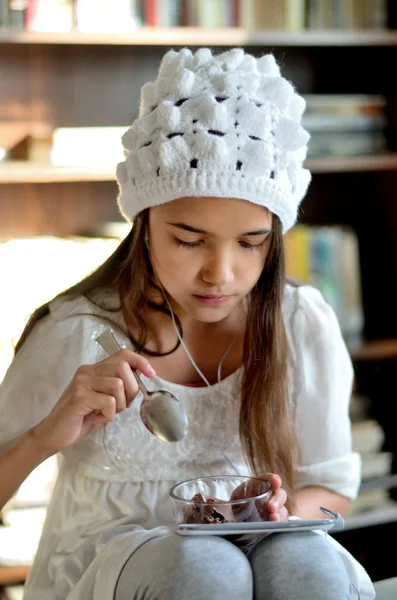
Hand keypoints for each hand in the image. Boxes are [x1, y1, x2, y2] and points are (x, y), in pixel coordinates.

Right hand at [31, 349, 155, 455]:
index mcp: (93, 369)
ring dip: (119, 405)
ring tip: (106, 413)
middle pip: (123, 368)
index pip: (122, 354)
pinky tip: (97, 419)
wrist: (53, 434)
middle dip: (131, 389)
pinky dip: (108, 415)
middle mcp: (87, 371)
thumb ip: (116, 387)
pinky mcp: (79, 397)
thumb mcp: (102, 398)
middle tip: (121, 406)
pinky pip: (109, 402)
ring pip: (118, 385)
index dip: (140, 361)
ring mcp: (82, 382)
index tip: (152, 374)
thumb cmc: (80, 418)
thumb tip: (142, 379)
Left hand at [230, 473, 287, 521]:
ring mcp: (275, 510)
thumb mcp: (234, 499)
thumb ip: (235, 499)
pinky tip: (275, 526)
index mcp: (259, 486)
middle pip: (280, 494)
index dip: (273, 479)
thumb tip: (215, 504)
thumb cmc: (237, 506)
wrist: (237, 520)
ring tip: (273, 518)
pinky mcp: (276, 522)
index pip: (269, 478)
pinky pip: (283, 523)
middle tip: (271, 507)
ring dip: (279, 514)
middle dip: (277, 500)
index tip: (275, 482)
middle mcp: (269, 496)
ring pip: (283, 509)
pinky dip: (280, 524)